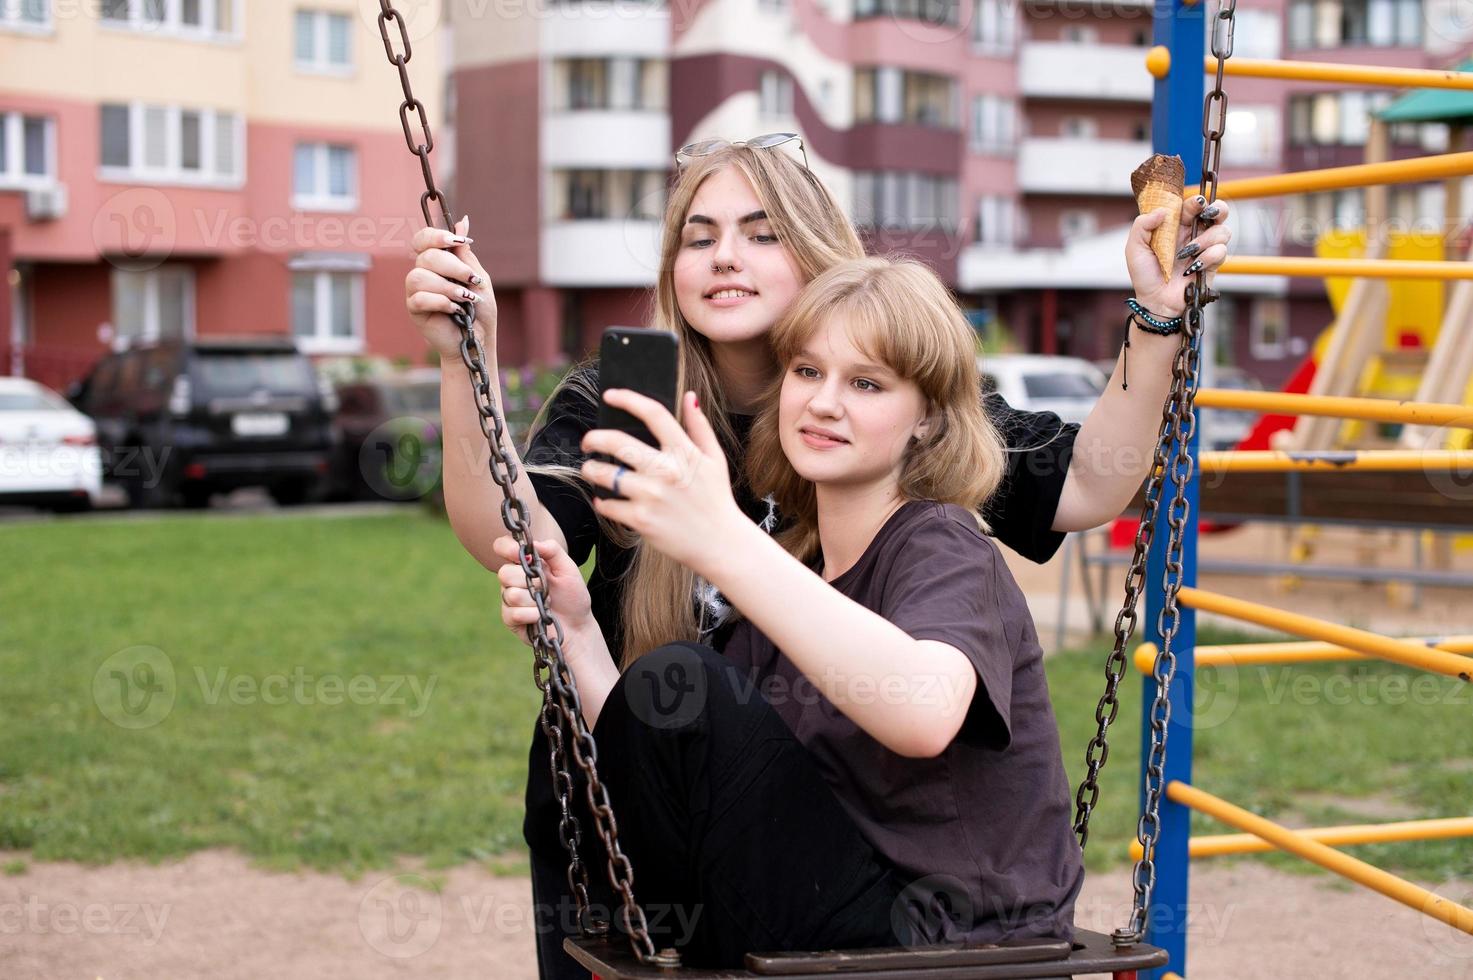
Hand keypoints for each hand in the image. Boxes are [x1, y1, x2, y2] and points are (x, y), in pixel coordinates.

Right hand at [405, 215, 497, 359]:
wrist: (478, 339)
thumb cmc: (478, 310)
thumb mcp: (477, 277)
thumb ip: (465, 253)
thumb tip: (462, 221)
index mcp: (436, 262)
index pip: (423, 239)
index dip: (436, 235)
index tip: (456, 241)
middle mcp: (422, 273)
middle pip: (426, 256)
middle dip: (453, 267)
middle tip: (472, 281)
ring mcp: (415, 291)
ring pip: (419, 276)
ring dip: (447, 287)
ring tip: (465, 299)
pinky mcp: (413, 309)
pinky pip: (419, 298)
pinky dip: (441, 302)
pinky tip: (455, 310)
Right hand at [493, 536, 594, 650]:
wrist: (578, 626)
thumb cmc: (573, 596)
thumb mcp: (568, 569)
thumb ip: (553, 550)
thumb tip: (534, 543)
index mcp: (524, 564)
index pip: (502, 548)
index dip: (506, 548)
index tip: (520, 555)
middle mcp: (513, 580)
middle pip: (504, 573)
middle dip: (529, 581)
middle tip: (544, 587)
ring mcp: (509, 600)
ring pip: (511, 594)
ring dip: (535, 600)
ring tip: (546, 603)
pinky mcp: (510, 619)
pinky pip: (514, 613)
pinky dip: (532, 614)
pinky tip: (541, 616)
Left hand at [580, 390, 744, 573]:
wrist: (720, 543)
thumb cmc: (716, 499)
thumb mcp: (714, 459)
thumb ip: (699, 427)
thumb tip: (690, 397)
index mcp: (684, 452)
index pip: (653, 414)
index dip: (628, 399)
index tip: (611, 395)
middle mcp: (666, 471)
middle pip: (617, 442)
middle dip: (594, 438)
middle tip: (588, 442)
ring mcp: (652, 496)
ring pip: (606, 475)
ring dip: (591, 470)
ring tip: (591, 470)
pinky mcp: (641, 520)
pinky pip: (608, 505)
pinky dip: (602, 501)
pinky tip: (605, 499)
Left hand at [1126, 195, 1231, 318]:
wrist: (1155, 301)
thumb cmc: (1145, 275)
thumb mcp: (1135, 248)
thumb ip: (1142, 225)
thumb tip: (1162, 211)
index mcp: (1177, 226)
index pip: (1193, 206)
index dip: (1197, 201)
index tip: (1195, 204)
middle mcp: (1194, 234)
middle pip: (1218, 212)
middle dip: (1217, 209)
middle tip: (1206, 214)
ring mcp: (1205, 249)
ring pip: (1223, 231)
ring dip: (1205, 239)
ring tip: (1187, 252)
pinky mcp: (1212, 264)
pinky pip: (1221, 252)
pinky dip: (1208, 257)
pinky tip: (1192, 266)